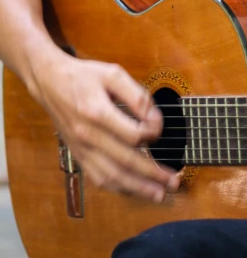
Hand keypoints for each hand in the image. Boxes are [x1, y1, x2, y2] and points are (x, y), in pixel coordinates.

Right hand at [33, 51, 179, 201]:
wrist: (50, 82)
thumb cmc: (84, 76)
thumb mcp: (113, 74)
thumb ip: (136, 96)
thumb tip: (154, 119)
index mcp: (97, 111)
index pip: (132, 135)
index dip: (152, 135)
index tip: (161, 129)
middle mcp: (88, 135)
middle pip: (125, 162)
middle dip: (152, 174)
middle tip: (173, 180)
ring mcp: (81, 149)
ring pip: (111, 176)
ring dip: (138, 188)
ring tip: (159, 194)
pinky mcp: (78, 155)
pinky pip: (99, 178)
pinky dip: (119, 188)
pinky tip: (134, 190)